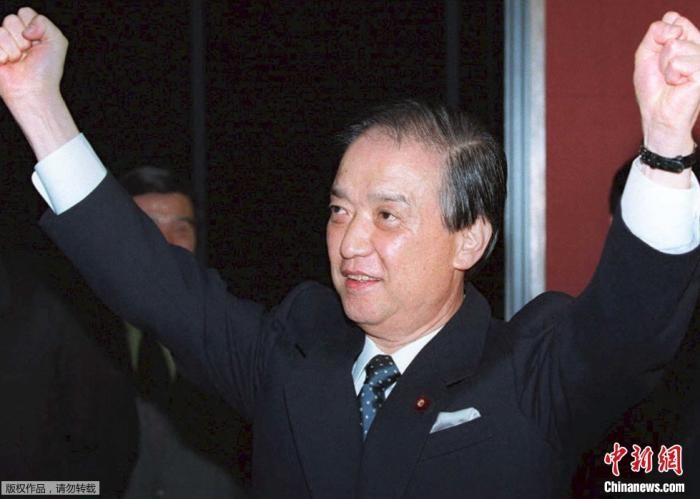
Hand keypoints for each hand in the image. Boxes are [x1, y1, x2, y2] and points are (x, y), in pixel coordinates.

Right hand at [0, 7, 75, 160]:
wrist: (33, 90)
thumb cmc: (46, 70)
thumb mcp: (57, 42)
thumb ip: (44, 23)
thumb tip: (26, 28)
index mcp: (29, 30)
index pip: (24, 12)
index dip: (32, 27)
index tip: (38, 43)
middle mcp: (14, 36)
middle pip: (10, 19)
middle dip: (22, 39)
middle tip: (27, 54)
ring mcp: (2, 44)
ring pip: (0, 31)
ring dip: (13, 49)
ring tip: (18, 60)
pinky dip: (2, 55)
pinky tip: (7, 64)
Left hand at [634, 12, 699, 156]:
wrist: (657, 114)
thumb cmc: (653, 88)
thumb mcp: (645, 56)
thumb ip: (655, 33)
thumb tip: (674, 25)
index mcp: (688, 39)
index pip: (673, 18)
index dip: (660, 34)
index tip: (658, 55)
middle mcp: (699, 45)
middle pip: (674, 30)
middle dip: (660, 52)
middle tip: (664, 70)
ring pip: (675, 46)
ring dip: (665, 66)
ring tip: (671, 79)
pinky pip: (678, 62)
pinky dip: (671, 74)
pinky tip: (678, 84)